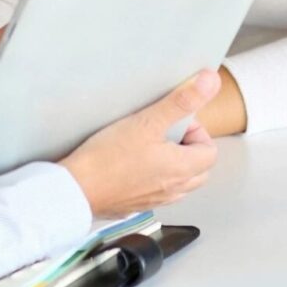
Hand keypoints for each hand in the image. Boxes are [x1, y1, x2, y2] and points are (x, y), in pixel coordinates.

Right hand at [59, 70, 221, 217]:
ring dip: (173, 164)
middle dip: (188, 148)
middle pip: (198, 169)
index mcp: (182, 170)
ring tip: (147, 147)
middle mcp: (174, 190)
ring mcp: (156, 200)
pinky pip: (157, 191)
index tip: (174, 123)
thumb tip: (210, 81)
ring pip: (179, 183)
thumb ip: (181, 101)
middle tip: (164, 133)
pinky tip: (131, 164)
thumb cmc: (108, 158)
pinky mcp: (136, 205)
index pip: (210, 151)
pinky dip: (154, 178)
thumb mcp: (147, 121)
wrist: (76, 189)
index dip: (197, 132)